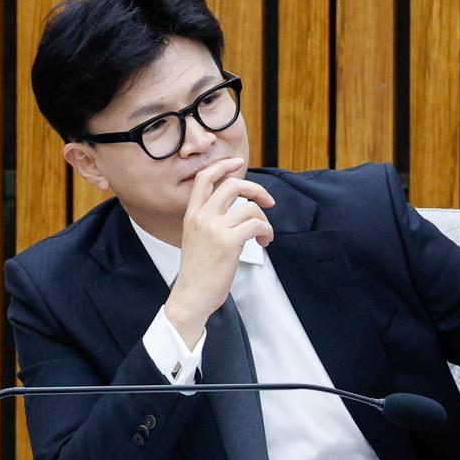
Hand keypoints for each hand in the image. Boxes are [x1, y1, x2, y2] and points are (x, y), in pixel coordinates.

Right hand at [164, 157, 275, 347]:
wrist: (190, 297)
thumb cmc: (197, 273)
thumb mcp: (196, 240)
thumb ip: (210, 222)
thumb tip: (239, 210)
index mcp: (192, 215)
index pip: (204, 179)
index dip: (223, 165)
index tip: (238, 162)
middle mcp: (201, 218)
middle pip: (233, 185)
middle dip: (256, 190)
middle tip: (268, 201)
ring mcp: (214, 229)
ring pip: (250, 207)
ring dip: (264, 220)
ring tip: (264, 235)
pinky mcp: (228, 242)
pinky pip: (257, 224)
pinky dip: (267, 232)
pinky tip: (264, 242)